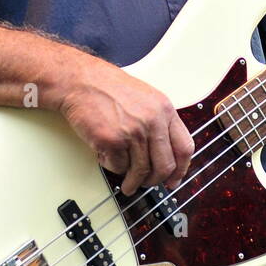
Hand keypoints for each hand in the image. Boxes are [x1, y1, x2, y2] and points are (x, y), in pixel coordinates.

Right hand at [55, 55, 193, 196]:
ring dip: (133, 181)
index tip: (173, 179)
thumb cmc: (107, 87)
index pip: (184, 147)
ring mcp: (133, 132)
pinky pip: (118, 167)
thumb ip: (158, 121)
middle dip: (155, 180)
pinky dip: (112, 166)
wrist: (81, 81)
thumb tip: (165, 151)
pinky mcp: (113, 141)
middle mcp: (152, 121)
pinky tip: (107, 156)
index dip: (181, 170)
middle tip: (147, 184)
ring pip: (141, 171)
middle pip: (165, 165)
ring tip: (128, 183)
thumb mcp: (146, 97)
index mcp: (164, 109)